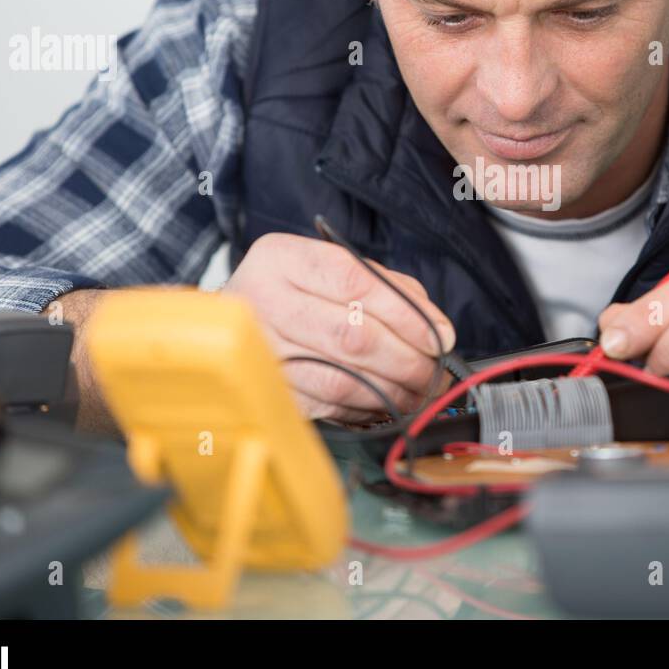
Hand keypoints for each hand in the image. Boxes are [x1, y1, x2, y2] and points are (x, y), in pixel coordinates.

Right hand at [224, 233, 456, 422]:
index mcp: (282, 258)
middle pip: (352, 335)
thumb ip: (390, 289)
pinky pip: (328, 406)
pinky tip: (386, 403)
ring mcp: (260, 352)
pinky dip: (366, 409)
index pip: (356, 282)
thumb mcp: (334, 269)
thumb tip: (438, 331)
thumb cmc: (296, 292)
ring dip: (394, 392)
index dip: (406, 314)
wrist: (228, 323)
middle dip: (408, 360)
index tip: (440, 337)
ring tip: (420, 391)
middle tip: (436, 372)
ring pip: (343, 379)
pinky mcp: (265, 392)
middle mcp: (262, 301)